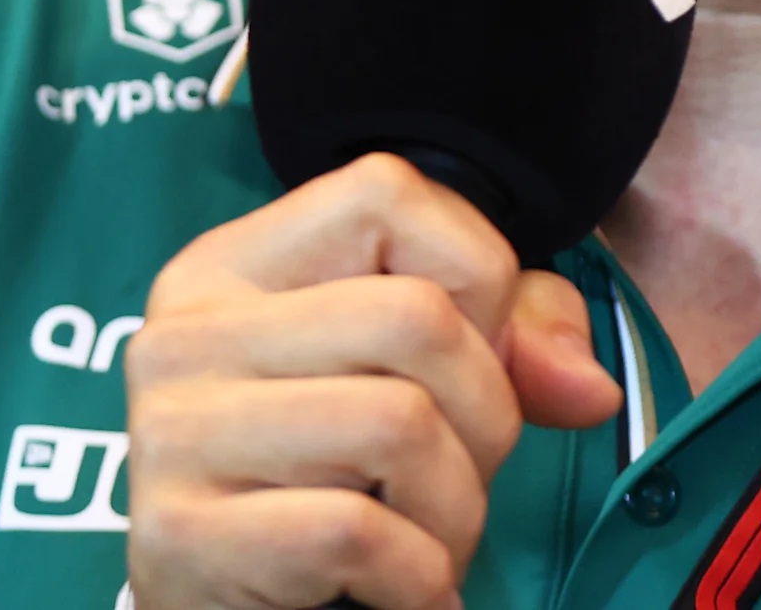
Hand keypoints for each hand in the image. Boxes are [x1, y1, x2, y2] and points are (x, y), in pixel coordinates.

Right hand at [124, 153, 624, 609]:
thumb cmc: (317, 484)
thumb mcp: (410, 383)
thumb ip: (514, 343)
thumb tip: (590, 388)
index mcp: (234, 266)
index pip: (387, 192)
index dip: (476, 273)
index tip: (472, 358)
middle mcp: (186, 330)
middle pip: (416, 317)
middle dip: (487, 417)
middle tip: (463, 479)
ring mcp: (170, 430)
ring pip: (399, 425)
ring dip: (456, 511)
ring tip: (432, 543)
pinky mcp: (177, 534)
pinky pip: (356, 532)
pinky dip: (417, 579)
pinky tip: (406, 592)